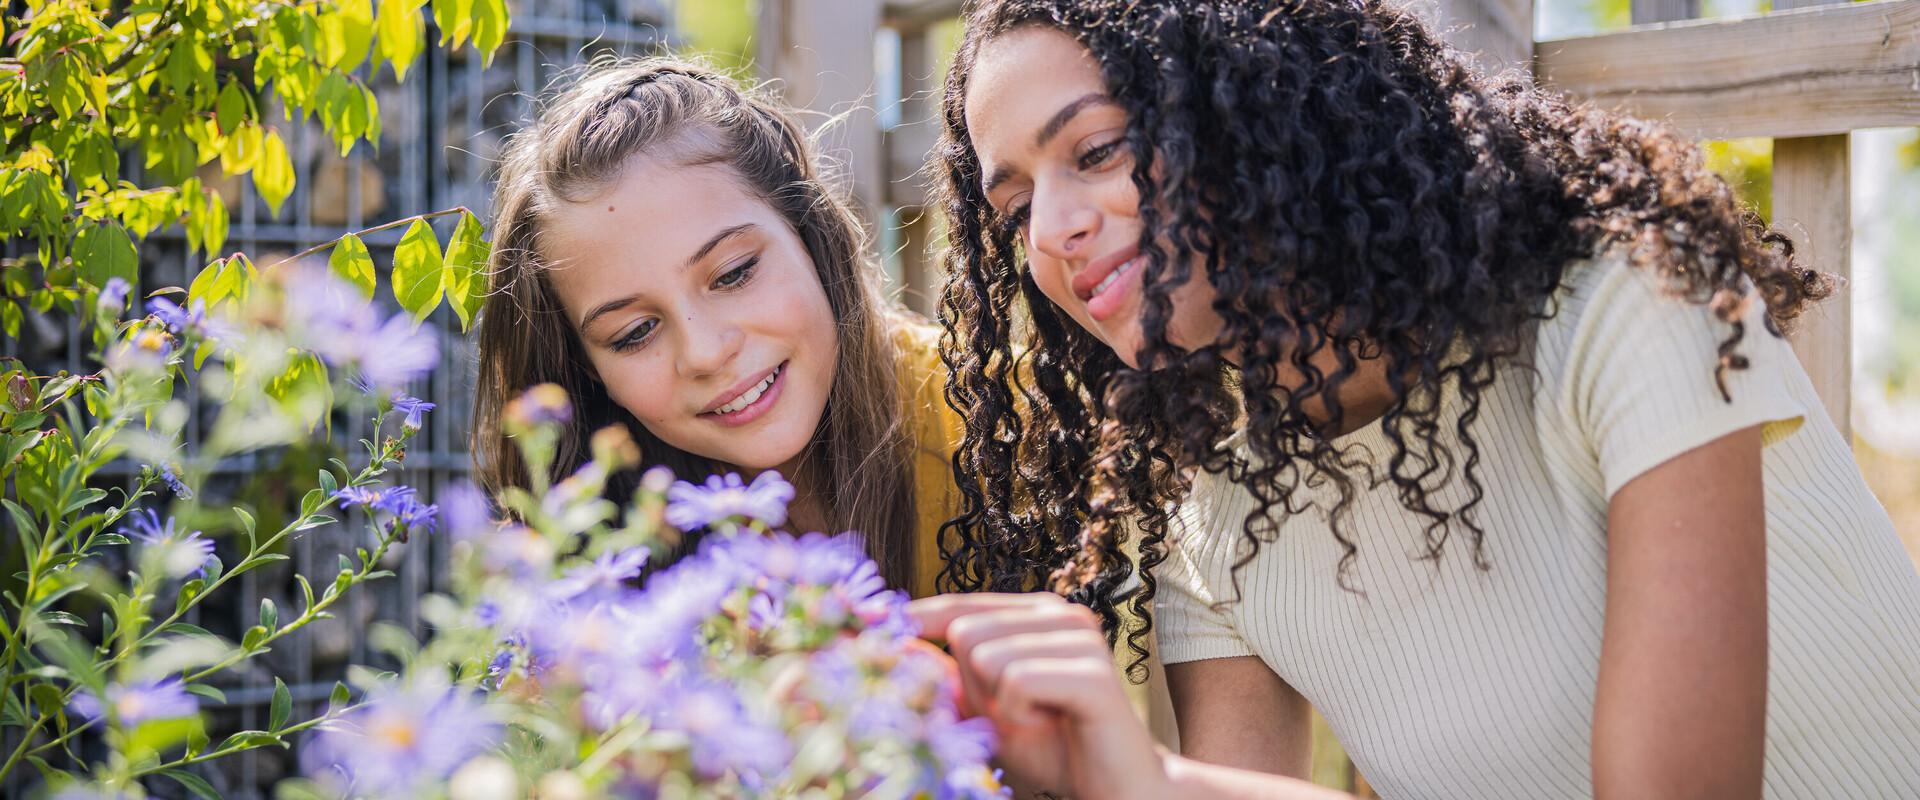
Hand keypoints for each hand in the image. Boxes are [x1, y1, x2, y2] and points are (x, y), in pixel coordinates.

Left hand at [910, 592, 1169, 799]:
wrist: (1117, 788)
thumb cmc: (1051, 746)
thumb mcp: (984, 709)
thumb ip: (944, 677)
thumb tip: (885, 641)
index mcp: (1034, 613)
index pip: (957, 605)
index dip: (912, 619)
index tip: (855, 615)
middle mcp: (1059, 613)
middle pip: (964, 630)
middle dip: (974, 687)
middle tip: (1015, 716)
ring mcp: (1080, 637)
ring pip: (984, 654)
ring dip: (999, 705)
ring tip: (1037, 721)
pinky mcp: (1092, 671)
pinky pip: (1014, 681)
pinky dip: (1019, 715)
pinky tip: (1050, 724)